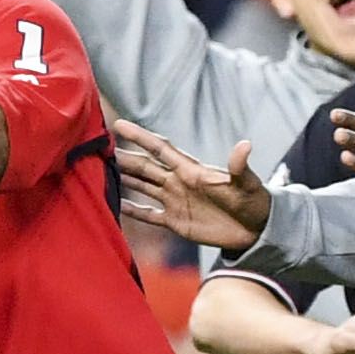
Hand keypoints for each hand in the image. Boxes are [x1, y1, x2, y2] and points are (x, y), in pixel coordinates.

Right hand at [113, 120, 272, 248]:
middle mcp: (178, 183)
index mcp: (191, 171)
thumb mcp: (247, 183)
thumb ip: (240, 166)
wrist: (258, 229)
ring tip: (99, 170)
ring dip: (122, 178)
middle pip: (144, 166)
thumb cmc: (255, 202)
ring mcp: (175, 201)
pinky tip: (115, 205)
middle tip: (96, 148)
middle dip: (122, 157)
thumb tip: (245, 144)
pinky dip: (132, 210)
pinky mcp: (176, 221)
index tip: (118, 124)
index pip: (160, 149)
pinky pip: (148, 214)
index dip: (140, 137)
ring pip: (141, 186)